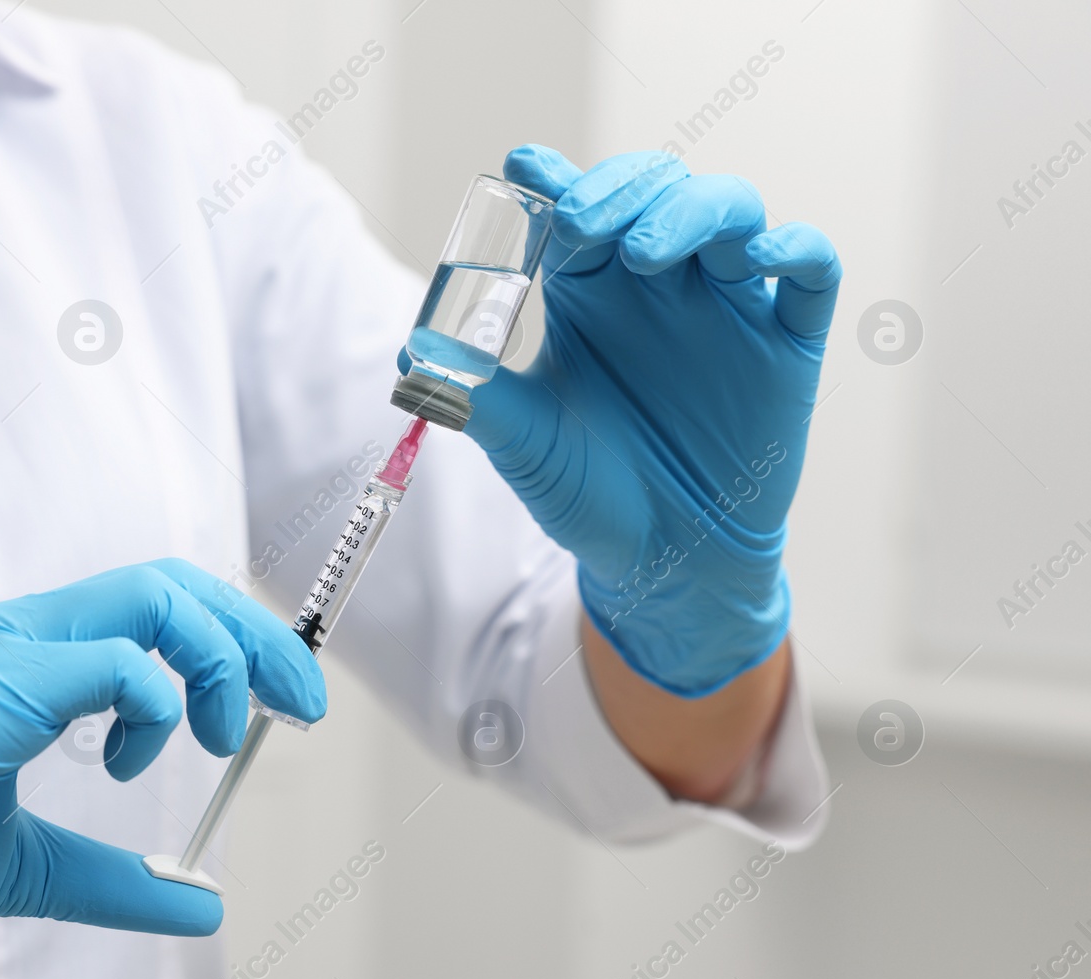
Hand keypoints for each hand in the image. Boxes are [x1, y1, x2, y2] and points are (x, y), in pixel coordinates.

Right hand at [0, 560, 322, 978]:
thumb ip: (114, 882)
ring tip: (226, 737)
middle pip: (176, 583)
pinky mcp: (1, 680)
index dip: (229, 639)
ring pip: (157, 597)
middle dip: (256, 635)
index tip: (272, 707)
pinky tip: (139, 759)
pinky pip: (117, 659)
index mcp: (32, 660)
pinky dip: (160, 703)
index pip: (155, 607)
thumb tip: (198, 904)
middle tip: (301, 704)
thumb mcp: (29, 868)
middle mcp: (27, 634)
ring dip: (220, 659)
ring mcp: (12, 647)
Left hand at [457, 145, 840, 696]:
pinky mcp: (787, 342)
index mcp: (590, 291)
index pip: (576, 210)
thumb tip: (413, 353)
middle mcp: (659, 284)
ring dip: (691, 210)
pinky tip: (759, 260)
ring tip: (646, 251)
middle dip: (621, 189)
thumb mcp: (525, 444)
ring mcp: (726, 305)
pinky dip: (794, 249)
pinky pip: (810, 272)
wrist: (662, 562)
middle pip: (654, 189)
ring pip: (730, 212)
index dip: (556, 181)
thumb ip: (476, 394)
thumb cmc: (590, 494)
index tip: (526, 171)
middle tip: (584, 222)